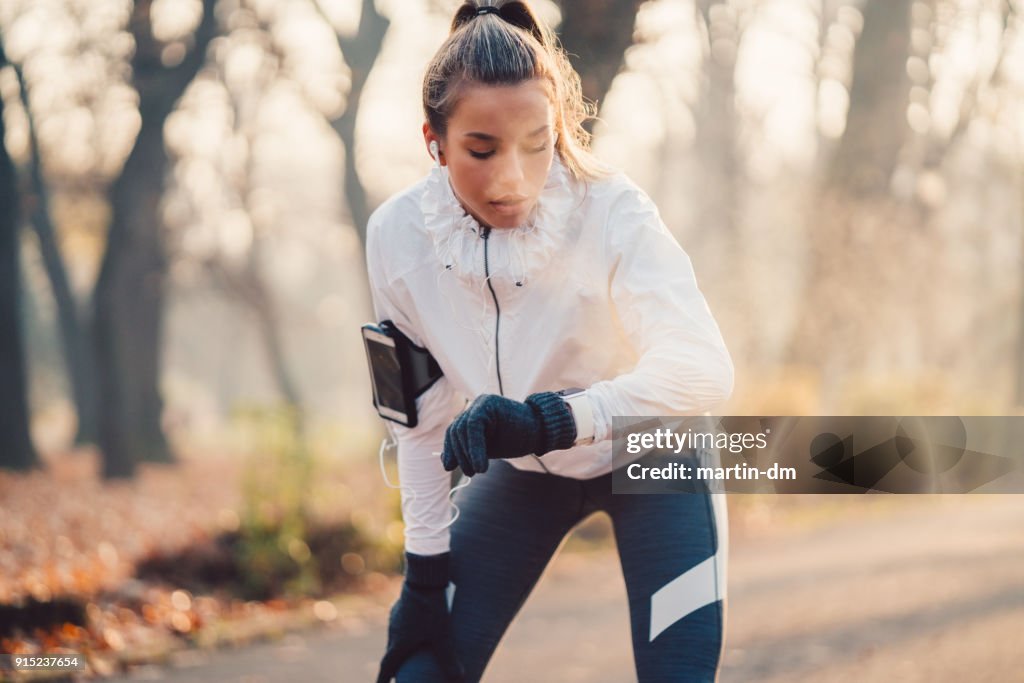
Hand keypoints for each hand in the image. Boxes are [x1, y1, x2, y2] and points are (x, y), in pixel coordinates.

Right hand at [376, 553, 463, 682]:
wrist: (423, 577)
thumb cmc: (431, 608)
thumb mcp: (442, 635)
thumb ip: (449, 658)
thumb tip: (459, 677)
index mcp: (399, 643)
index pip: (387, 667)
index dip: (383, 680)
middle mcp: (393, 631)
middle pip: (392, 652)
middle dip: (395, 664)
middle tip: (400, 672)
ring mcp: (396, 616)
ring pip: (396, 636)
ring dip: (401, 645)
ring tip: (411, 650)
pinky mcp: (402, 604)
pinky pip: (401, 622)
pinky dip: (406, 630)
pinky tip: (417, 625)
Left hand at [441, 392, 575, 475]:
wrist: (541, 429)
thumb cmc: (515, 438)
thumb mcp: (488, 447)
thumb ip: (468, 449)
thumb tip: (445, 460)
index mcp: (473, 414)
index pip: (454, 431)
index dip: (450, 450)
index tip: (448, 466)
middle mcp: (476, 405)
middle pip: (457, 430)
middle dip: (460, 453)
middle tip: (470, 472)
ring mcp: (482, 402)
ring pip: (463, 429)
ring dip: (467, 453)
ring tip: (477, 470)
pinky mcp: (489, 403)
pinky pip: (473, 425)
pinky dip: (475, 448)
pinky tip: (481, 466)